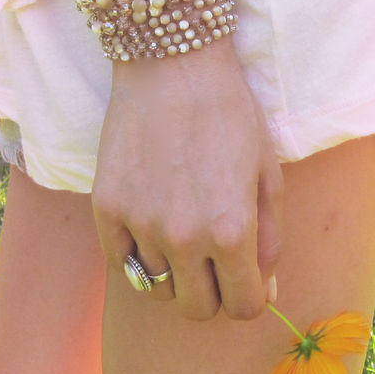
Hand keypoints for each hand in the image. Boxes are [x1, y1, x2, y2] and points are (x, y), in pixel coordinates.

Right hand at [92, 39, 282, 319]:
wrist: (172, 64)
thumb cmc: (230, 113)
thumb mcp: (266, 174)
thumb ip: (269, 239)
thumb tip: (265, 288)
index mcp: (231, 231)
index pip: (242, 306)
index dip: (249, 296)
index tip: (246, 278)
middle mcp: (183, 238)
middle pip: (197, 309)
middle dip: (213, 293)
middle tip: (214, 261)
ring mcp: (139, 226)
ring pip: (157, 288)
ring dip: (174, 272)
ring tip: (181, 232)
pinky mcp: (105, 209)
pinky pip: (121, 263)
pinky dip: (137, 256)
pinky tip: (151, 225)